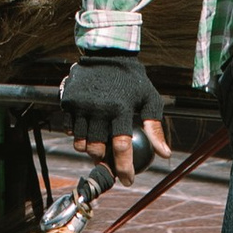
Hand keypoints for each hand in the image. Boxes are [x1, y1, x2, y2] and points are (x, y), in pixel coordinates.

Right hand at [60, 48, 171, 180]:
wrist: (106, 51)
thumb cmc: (132, 79)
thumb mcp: (149, 98)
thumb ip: (155, 127)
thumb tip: (164, 155)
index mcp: (120, 108)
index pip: (121, 147)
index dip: (124, 168)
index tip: (128, 180)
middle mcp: (99, 107)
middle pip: (97, 149)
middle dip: (104, 160)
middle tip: (109, 159)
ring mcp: (81, 104)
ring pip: (81, 143)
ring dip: (89, 149)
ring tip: (98, 145)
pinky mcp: (68, 100)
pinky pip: (69, 130)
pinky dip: (77, 135)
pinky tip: (86, 130)